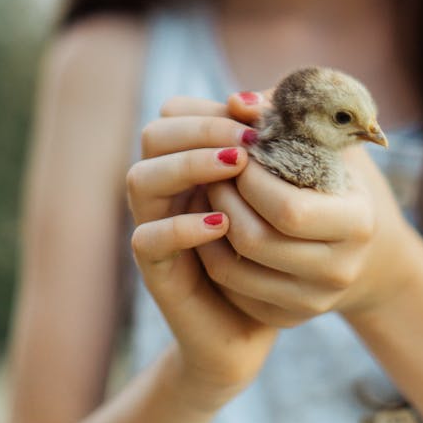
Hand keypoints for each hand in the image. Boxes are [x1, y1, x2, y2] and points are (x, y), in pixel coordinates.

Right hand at [126, 98, 276, 405]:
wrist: (260, 321)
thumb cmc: (277, 245)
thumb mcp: (282, 190)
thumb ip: (271, 147)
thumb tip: (260, 102)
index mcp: (189, 161)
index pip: (176, 113)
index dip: (211, 107)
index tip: (256, 113)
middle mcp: (165, 187)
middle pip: (154, 135)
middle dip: (201, 130)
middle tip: (248, 140)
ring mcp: (155, 225)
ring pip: (140, 178)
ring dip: (187, 166)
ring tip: (237, 167)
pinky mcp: (157, 270)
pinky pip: (148, 238)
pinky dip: (182, 226)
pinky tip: (223, 223)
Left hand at [196, 92, 412, 328]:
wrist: (368, 252)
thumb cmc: (342, 181)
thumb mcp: (329, 143)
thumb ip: (287, 116)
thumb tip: (238, 100)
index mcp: (358, 221)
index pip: (288, 209)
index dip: (252, 179)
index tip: (238, 150)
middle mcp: (341, 269)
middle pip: (256, 241)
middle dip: (225, 199)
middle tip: (213, 170)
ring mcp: (314, 301)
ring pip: (236, 270)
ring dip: (209, 226)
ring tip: (207, 192)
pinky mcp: (287, 317)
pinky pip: (232, 290)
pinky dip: (211, 255)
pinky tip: (211, 225)